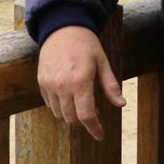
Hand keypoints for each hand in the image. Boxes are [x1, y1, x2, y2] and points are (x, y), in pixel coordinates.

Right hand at [36, 25, 125, 139]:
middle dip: (84, 121)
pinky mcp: (41, 82)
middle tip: (94, 112)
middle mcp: (62, 86)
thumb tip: (121, 104)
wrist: (62, 28)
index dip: (94, 129)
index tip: (100, 135)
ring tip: (81, 102)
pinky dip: (60, 106)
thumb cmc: (86, 44)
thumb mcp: (103, 62)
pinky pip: (50, 104)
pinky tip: (68, 96)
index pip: (87, 115)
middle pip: (72, 119)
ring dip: (71, 115)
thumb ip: (111, 86)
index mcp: (80, 81)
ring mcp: (49, 85)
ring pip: (59, 114)